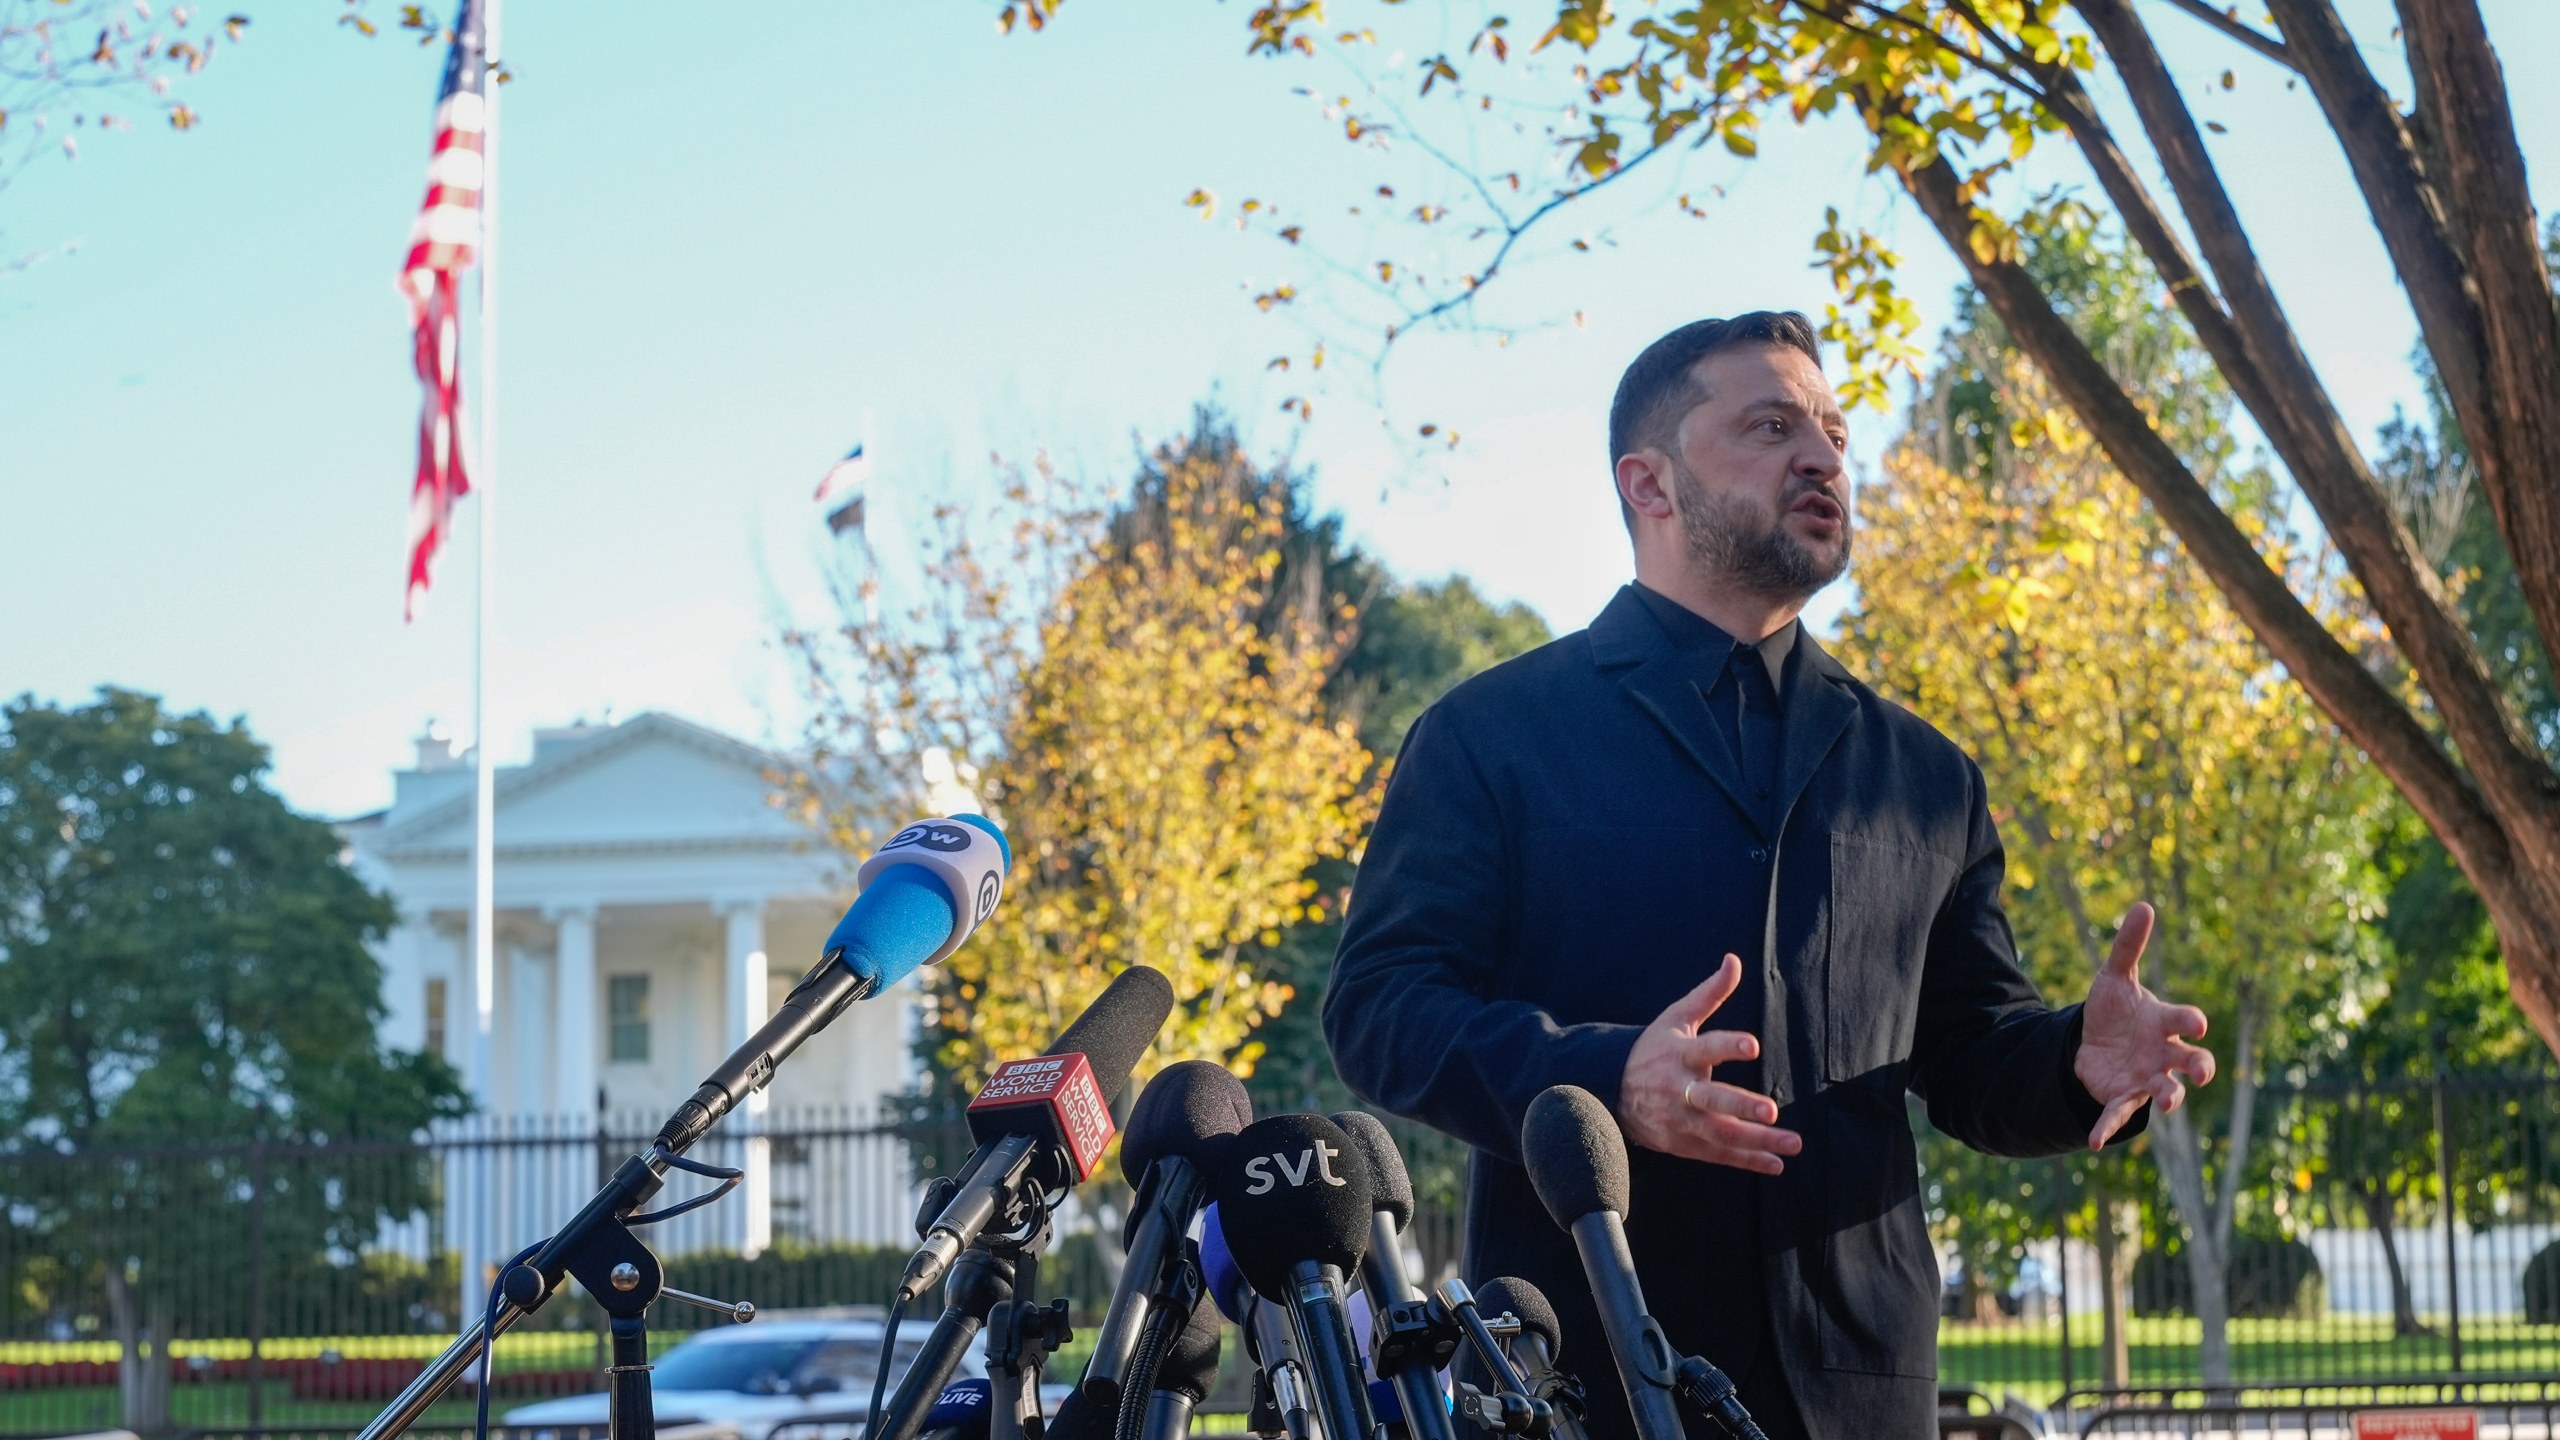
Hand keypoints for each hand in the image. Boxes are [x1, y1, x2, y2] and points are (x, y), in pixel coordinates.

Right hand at [1618, 954, 1801, 1174]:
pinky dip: (1747, 1160)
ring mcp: (1680, 1120)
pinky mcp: (1683, 1143)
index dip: (1728, 1046)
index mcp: (1679, 1054)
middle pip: (1711, 1100)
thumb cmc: (1653, 1048)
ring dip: (1757, 1141)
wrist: (1611, 1090)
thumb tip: (1734, 960)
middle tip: (1770, 1110)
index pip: (1706, 1048)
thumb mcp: (1676, 1018)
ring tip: (1793, 1144)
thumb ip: (1709, 993)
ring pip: (1721, 1133)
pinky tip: (1776, 1164)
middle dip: (1740, 1106)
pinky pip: (1718, 1154)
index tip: (1752, 1045)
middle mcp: (1679, 1089)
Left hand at [2073, 902, 2216, 1149]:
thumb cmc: (2115, 1010)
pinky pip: (2117, 1114)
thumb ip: (2128, 946)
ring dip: (2169, 1098)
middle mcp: (2164, 1054)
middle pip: (2191, 1063)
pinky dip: (2107, 1128)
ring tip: (2167, 1103)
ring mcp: (2146, 1078)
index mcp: (2165, 1023)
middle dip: (2199, 1066)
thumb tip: (2143, 905)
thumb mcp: (2114, 977)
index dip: (2191, 1021)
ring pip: (2167, 1092)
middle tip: (2202, 1071)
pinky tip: (2093, 1142)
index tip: (2196, 1023)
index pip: (2185, 1021)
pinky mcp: (2122, 1097)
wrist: (2093, 1042)